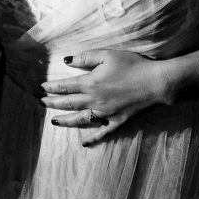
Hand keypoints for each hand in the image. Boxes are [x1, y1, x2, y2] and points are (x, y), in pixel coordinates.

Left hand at [40, 49, 170, 145]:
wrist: (155, 82)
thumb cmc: (132, 65)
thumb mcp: (107, 55)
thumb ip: (85, 58)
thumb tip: (66, 61)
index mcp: (90, 83)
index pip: (65, 86)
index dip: (52, 87)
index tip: (42, 87)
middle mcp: (94, 100)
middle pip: (68, 104)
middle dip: (53, 103)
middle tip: (42, 103)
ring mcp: (105, 113)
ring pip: (80, 120)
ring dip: (66, 121)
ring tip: (54, 122)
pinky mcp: (117, 121)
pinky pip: (102, 132)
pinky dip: (92, 138)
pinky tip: (84, 143)